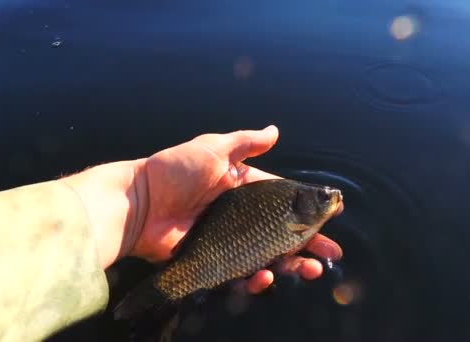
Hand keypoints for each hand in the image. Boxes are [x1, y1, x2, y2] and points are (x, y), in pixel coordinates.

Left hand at [63, 125, 342, 294]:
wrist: (137, 203)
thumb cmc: (174, 170)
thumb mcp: (212, 148)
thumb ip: (245, 142)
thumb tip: (276, 130)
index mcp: (244, 189)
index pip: (284, 201)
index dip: (308, 210)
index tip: (332, 218)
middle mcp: (240, 216)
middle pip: (282, 233)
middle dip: (309, 244)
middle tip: (330, 255)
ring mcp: (228, 241)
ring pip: (267, 256)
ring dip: (291, 265)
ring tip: (308, 271)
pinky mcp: (213, 261)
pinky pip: (239, 274)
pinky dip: (255, 279)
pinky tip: (265, 278)